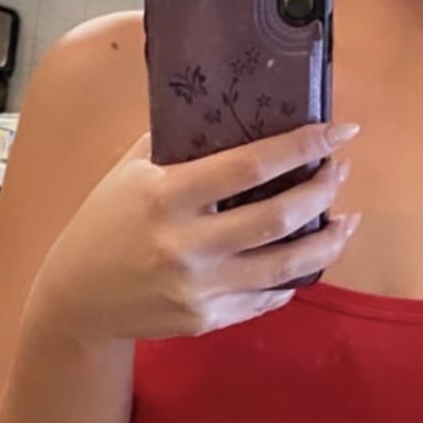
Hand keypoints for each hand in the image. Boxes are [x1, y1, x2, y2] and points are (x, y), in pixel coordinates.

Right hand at [32, 122, 360, 343]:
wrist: (75, 298)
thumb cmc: (106, 222)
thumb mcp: (130, 171)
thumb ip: (176, 140)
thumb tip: (228, 101)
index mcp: (166, 196)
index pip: (250, 166)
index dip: (302, 145)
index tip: (338, 131)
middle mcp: (185, 245)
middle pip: (279, 216)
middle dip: (322, 189)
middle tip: (340, 170)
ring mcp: (198, 289)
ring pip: (286, 266)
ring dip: (328, 240)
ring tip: (346, 219)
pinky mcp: (205, 321)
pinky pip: (266, 298)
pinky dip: (295, 277)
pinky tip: (309, 256)